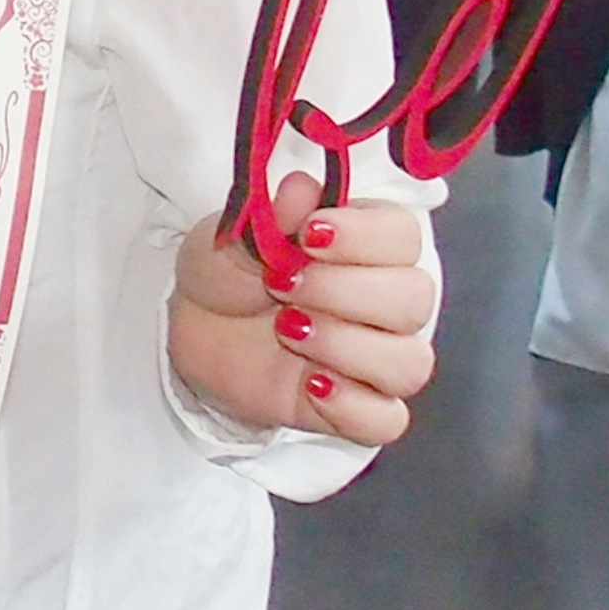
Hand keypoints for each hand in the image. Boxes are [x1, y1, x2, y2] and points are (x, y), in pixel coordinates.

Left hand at [167, 171, 435, 443]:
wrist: (194, 326)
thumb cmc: (228, 269)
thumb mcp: (235, 233)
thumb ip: (273, 214)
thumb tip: (302, 189)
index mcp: (366, 244)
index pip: (404, 236)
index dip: (364, 237)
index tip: (309, 235)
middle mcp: (384, 301)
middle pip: (414, 300)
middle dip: (345, 291)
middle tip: (281, 284)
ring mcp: (374, 359)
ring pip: (409, 363)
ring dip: (348, 346)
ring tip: (288, 330)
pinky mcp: (354, 408)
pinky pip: (387, 421)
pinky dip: (354, 406)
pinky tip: (313, 385)